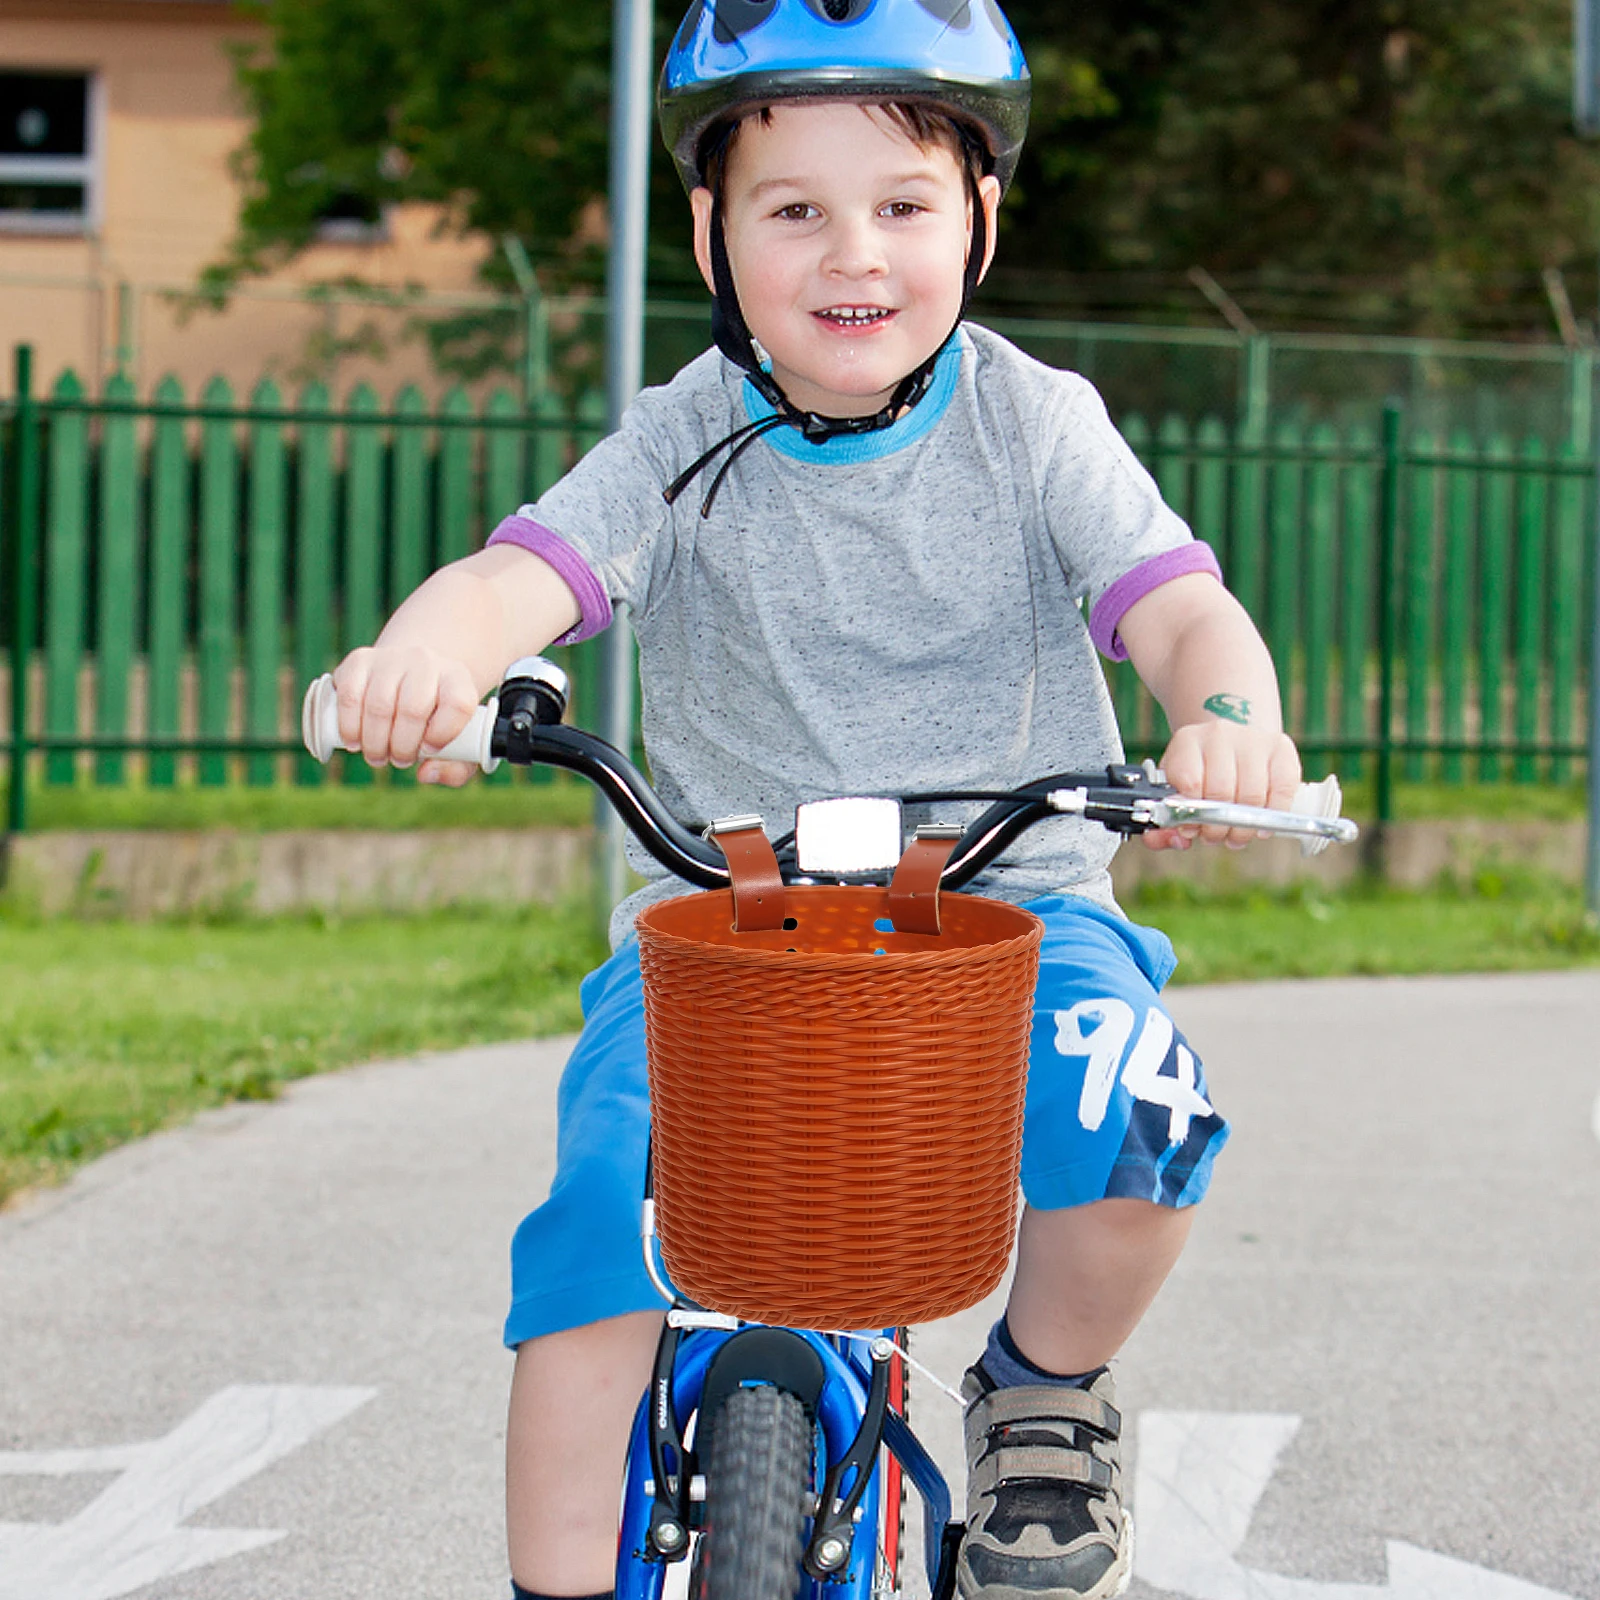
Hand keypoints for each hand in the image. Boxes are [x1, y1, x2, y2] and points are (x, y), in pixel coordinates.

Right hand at [331, 645, 481, 786]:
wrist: (408, 673)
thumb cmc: (435, 717)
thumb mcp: (456, 740)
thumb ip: (455, 768)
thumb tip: (426, 774)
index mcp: (457, 679)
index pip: (458, 704)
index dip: (443, 734)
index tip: (429, 751)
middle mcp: (426, 662)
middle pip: (413, 709)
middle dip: (402, 747)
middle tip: (398, 761)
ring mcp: (391, 658)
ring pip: (379, 706)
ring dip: (375, 742)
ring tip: (377, 756)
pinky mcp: (359, 661)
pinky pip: (350, 696)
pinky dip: (349, 727)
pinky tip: (354, 741)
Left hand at [1141, 719, 1301, 849]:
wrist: (1229, 742)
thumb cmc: (1199, 772)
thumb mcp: (1175, 789)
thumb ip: (1167, 820)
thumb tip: (1177, 839)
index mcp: (1187, 741)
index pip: (1189, 782)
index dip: (1191, 814)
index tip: (1192, 829)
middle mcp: (1219, 734)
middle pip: (1222, 792)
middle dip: (1217, 827)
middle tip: (1215, 837)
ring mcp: (1253, 738)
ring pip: (1252, 796)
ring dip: (1244, 827)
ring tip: (1235, 834)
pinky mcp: (1281, 748)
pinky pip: (1283, 790)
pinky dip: (1273, 814)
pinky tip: (1261, 825)